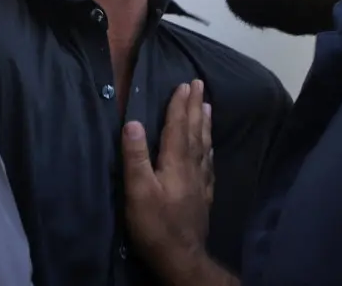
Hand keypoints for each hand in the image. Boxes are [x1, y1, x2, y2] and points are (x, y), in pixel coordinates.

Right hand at [122, 79, 213, 276]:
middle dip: (194, 107)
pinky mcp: (203, 196)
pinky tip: (209, 147)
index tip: (184, 83)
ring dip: (204, 123)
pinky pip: (208, 163)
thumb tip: (132, 121)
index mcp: (175, 163)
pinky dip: (208, 148)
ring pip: (204, 145)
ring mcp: (200, 182)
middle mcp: (192, 167)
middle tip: (199, 84)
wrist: (181, 259)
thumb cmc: (155, 225)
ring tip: (207, 106)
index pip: (178, 127)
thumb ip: (135, 156)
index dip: (179, 105)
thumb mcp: (138, 191)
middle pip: (194, 131)